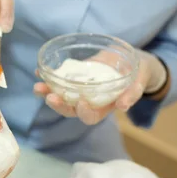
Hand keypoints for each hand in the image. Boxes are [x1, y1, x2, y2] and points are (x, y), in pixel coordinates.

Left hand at [33, 50, 166, 124]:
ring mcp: (78, 90)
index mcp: (103, 107)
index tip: (81, 103)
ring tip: (38, 87)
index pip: (90, 117)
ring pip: (60, 96)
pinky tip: (38, 71)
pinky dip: (47, 77)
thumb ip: (132, 93)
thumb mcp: (138, 81)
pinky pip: (57, 80)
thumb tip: (123, 106)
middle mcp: (88, 101)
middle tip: (50, 97)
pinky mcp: (72, 77)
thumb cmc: (136, 74)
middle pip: (70, 109)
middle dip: (58, 105)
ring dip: (47, 93)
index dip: (84, 112)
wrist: (129, 60)